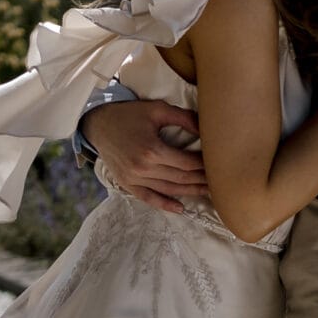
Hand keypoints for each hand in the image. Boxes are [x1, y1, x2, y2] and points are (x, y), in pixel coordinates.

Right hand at [80, 96, 208, 211]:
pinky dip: (164, 204)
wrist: (97, 123)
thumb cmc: (129, 114)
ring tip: (208, 193)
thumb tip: (205, 129)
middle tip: (220, 181)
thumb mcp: (157, 109)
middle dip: (202, 180)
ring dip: (190, 193)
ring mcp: (134, 179)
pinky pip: (148, 198)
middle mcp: (143, 168)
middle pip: (181, 179)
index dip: (204, 165)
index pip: (187, 163)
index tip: (218, 163)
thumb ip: (183, 118)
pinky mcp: (126, 184)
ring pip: (169, 190)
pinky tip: (180, 208)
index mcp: (152, 150)